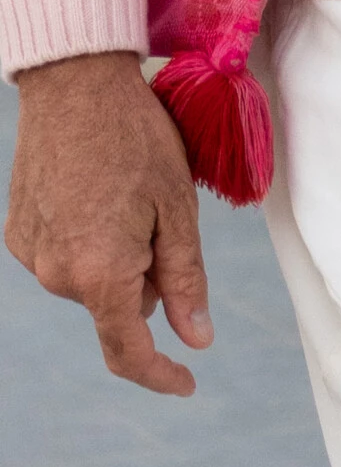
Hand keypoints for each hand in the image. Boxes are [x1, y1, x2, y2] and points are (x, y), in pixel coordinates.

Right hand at [5, 50, 211, 395]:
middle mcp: (57, 275)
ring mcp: (31, 254)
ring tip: (126, 191)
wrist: (75, 83)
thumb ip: (185, 279)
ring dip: (116, 254)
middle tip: (161, 214)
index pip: (129, 351)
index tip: (186, 382)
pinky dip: (88, 237)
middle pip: (117, 302)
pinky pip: (64, 253)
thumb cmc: (138, 139)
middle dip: (146, 276)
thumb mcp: (177, 208)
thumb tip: (197, 339)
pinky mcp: (17, 232)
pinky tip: (96, 189)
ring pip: (91, 278)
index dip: (160, 374)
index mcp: (101, 275)